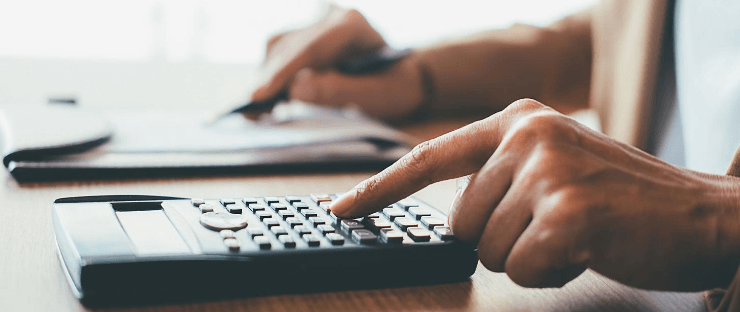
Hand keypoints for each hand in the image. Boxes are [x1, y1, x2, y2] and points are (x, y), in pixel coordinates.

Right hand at [251, 8, 423, 118]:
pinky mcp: (305, 33)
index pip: (312, 47)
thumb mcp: (378, 96)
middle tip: (252, 113)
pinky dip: (271, 76)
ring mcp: (315, 21)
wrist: (399, 76)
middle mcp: (330, 15)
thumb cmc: (394, 87)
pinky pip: (278, 51)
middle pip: (289, 46)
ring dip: (267, 79)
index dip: (283, 72)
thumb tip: (296, 90)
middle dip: (269, 80)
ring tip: (258, 112)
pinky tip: (267, 100)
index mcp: (353, 24)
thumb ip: (340, 91)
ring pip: (278, 46)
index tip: (260, 96)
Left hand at [330, 99, 739, 290]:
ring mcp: (547, 170)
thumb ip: (498, 176)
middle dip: (502, 240)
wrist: (703, 213)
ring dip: (530, 256)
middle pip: (461, 222)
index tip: (341, 210)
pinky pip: (523, 269)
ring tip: (576, 233)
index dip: (379, 188)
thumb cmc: (622, 198)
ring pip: (488, 250)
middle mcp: (527, 134)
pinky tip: (588, 250)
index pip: (429, 157)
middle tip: (555, 225)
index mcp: (517, 120)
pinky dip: (552, 273)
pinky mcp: (567, 211)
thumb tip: (447, 219)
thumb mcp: (554, 164)